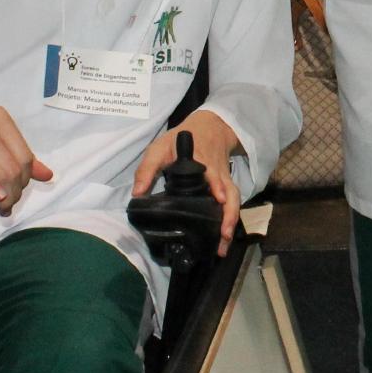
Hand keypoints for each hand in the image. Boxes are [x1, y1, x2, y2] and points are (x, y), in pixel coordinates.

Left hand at [133, 109, 242, 254]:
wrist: (209, 127)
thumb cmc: (182, 139)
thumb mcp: (160, 147)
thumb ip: (147, 169)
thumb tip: (137, 194)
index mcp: (204, 163)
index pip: (214, 175)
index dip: (218, 187)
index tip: (219, 199)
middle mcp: (219, 174)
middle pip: (231, 195)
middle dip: (229, 215)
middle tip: (223, 237)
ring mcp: (225, 181)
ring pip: (233, 202)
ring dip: (230, 222)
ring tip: (222, 245)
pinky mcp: (226, 187)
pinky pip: (231, 204)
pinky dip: (228, 220)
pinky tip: (221, 237)